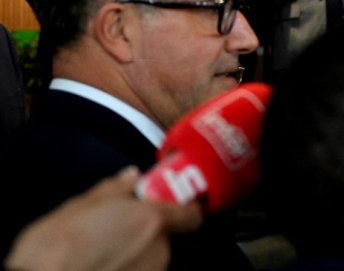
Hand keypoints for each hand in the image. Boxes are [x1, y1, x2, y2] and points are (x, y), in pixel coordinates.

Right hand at [5, 167, 202, 270]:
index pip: (192, 215)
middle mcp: (159, 251)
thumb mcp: (80, 205)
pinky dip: (126, 269)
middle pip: (165, 237)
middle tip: (118, 229)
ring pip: (150, 259)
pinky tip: (101, 266)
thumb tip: (131, 177)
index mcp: (152, 220)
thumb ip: (114, 189)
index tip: (172, 205)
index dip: (184, 209)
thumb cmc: (55, 248)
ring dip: (134, 254)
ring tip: (102, 252)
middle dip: (146, 232)